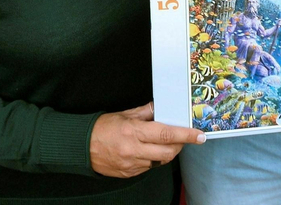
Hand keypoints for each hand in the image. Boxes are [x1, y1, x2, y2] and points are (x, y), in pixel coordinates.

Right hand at [89, 104, 203, 177]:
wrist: (81, 147)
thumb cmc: (101, 128)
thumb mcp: (124, 115)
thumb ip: (145, 112)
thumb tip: (161, 107)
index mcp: (134, 132)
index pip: (167, 134)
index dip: (186, 135)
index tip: (199, 136)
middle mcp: (134, 150)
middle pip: (168, 152)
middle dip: (180, 145)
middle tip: (183, 137)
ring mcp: (132, 164)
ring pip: (160, 161)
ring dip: (167, 152)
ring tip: (163, 142)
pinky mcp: (129, 174)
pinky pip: (149, 168)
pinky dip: (154, 159)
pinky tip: (148, 151)